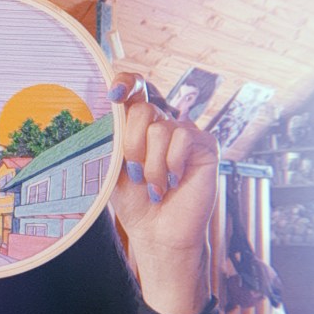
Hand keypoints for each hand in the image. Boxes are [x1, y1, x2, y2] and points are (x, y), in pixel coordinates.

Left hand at [108, 72, 219, 313]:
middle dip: (132, 145)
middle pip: (143, 108)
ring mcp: (185, 131)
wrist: (156, 231)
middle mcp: (163, 122)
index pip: (135, 87)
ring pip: (160, 128)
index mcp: (138, 123)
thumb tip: (107, 110)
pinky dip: (171, 164)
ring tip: (154, 186)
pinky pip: (182, 137)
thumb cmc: (134, 200)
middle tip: (134, 173)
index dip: (125, 82)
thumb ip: (112, 137)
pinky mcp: (205, 144)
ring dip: (151, 165)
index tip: (113, 93)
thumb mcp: (113, 166)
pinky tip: (172, 182)